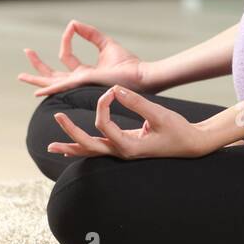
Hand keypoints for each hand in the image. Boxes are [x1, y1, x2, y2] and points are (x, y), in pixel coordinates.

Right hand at [18, 19, 147, 97]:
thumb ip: (90, 34)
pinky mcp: (83, 84)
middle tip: (27, 54)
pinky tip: (37, 92)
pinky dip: (48, 88)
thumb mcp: (105, 43)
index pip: (66, 57)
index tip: (70, 28)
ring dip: (36, 77)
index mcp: (84, 73)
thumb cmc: (128, 64)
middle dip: (38, 66)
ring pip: (52, 83)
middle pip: (52, 75)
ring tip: (21, 75)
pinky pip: (62, 86)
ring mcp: (79, 85)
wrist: (141, 75)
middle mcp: (79, 81)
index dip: (66, 40)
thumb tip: (74, 23)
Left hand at [47, 86, 213, 159]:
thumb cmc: (178, 130)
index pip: (104, 124)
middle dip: (71, 132)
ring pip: (91, 152)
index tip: (111, 91)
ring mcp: (122, 153)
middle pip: (89, 145)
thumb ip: (136, 103)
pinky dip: (84, 148)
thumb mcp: (159, 114)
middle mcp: (122, 153)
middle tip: (58, 116)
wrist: (191, 145)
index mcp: (129, 146)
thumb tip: (116, 90)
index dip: (103, 105)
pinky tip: (72, 149)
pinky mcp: (124, 149)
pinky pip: (99, 150)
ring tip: (52, 146)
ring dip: (72, 146)